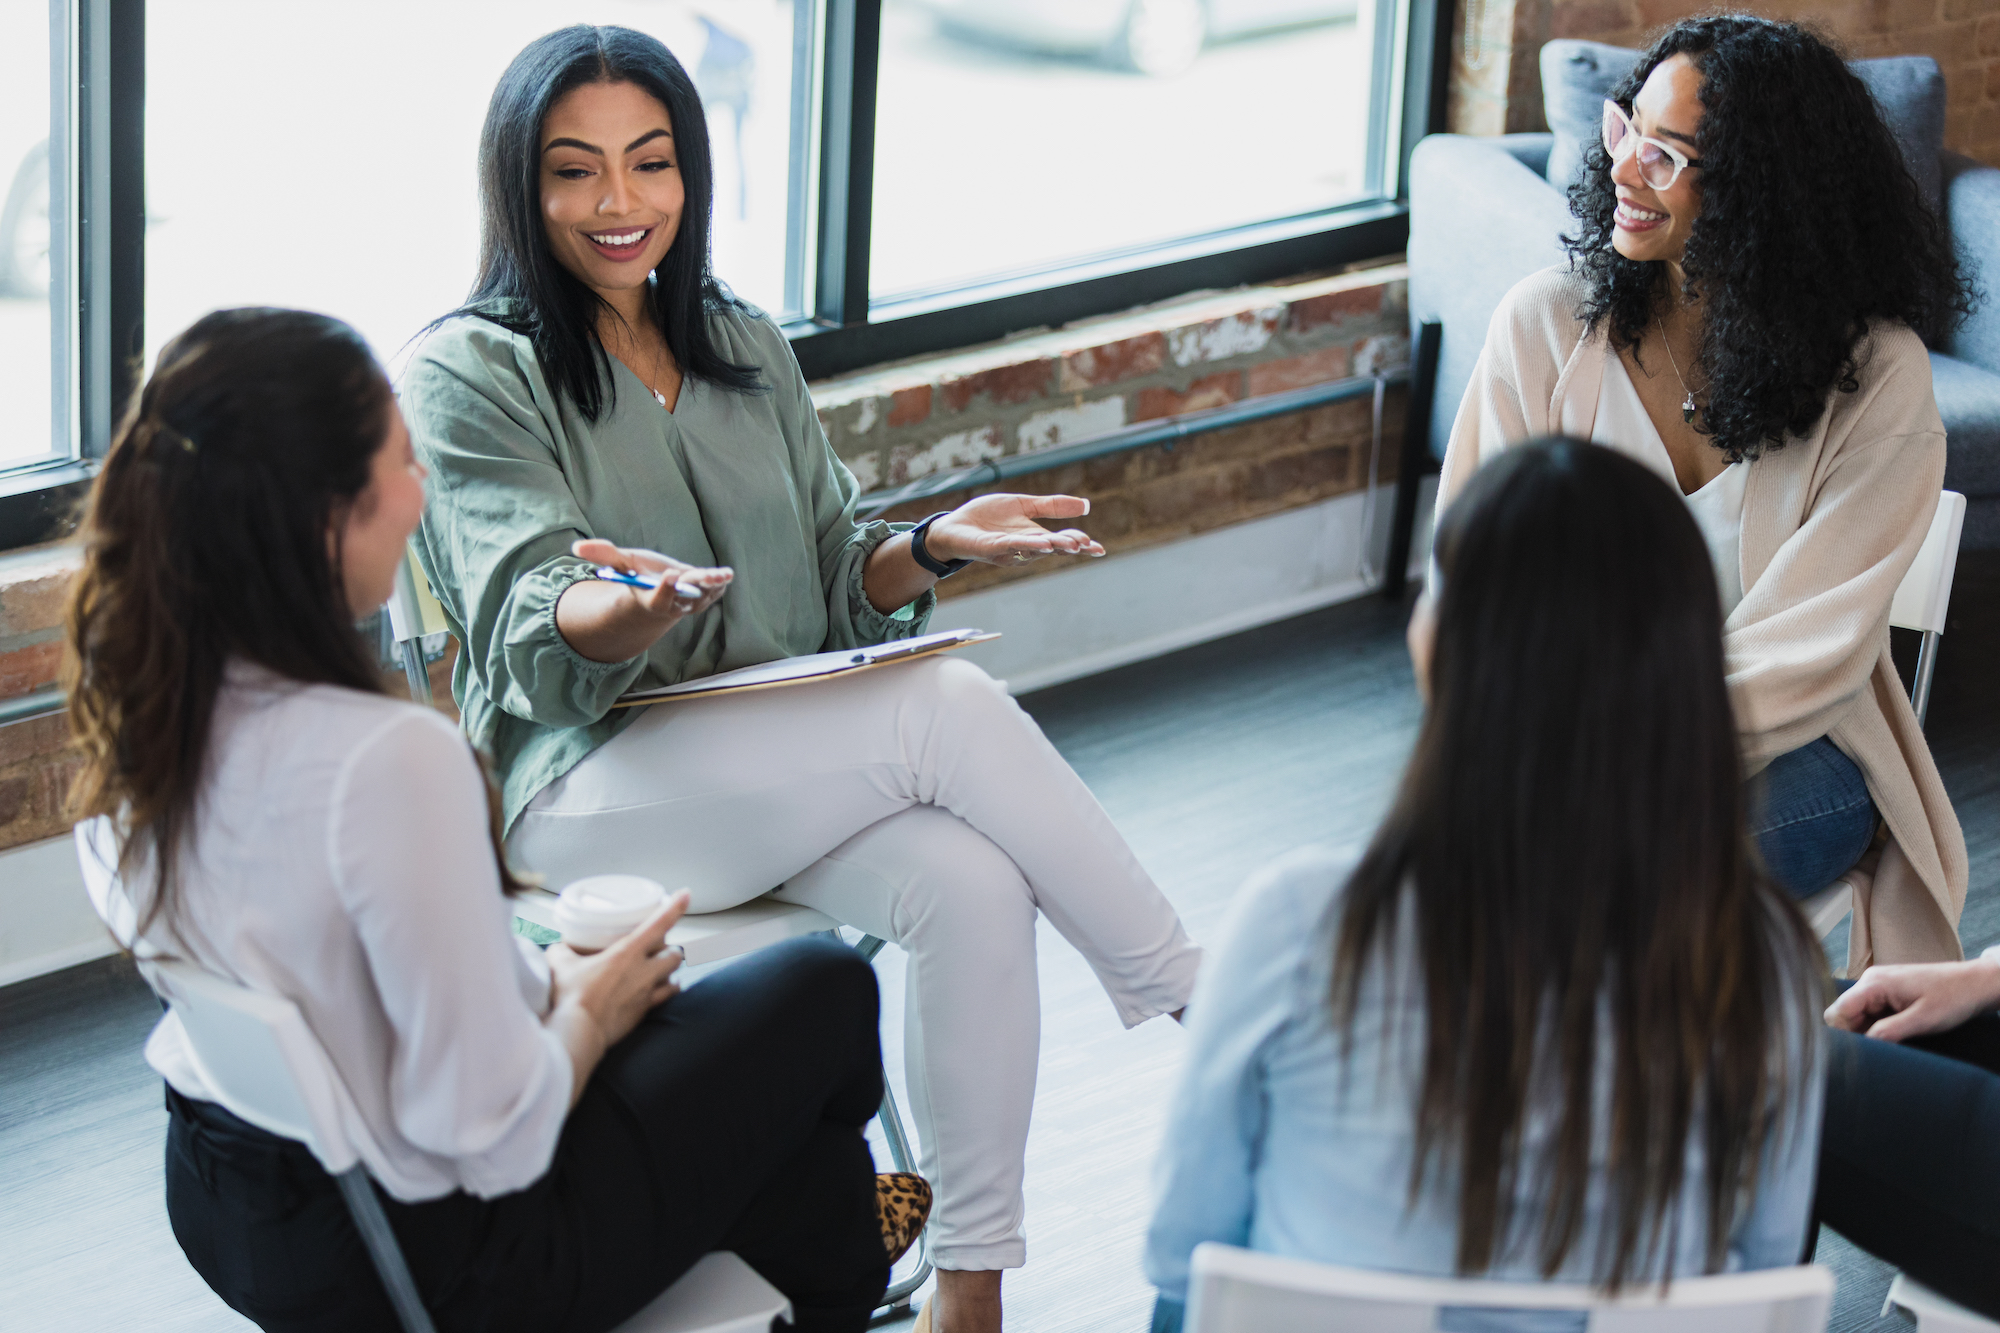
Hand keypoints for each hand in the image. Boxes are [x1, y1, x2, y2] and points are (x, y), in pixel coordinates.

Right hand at [545, 892, 690, 1094]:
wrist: (579, 1032)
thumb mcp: (559, 964)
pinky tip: (662, 991)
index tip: (685, 894)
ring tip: (663, 969)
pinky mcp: (644, 1013)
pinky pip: (665, 999)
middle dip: (671, 949)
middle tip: (660, 947)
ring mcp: (646, 993)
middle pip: (674, 954)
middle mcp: (643, 971)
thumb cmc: (571, 997)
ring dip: (671, 971)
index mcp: (626, 953)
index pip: (658, 924)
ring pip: (675, 977)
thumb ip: (562, 951)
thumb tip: (559, 948)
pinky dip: (666, 992)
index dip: (675, 908)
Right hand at [573, 538, 731, 622]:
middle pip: (686, 597)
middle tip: (706, 575)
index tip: (671, 574)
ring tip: (723, 574)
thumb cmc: (636, 578)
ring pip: (704, 595)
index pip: (660, 597)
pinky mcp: (704, 597)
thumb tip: (576, 546)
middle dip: (695, 586)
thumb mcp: (621, 565)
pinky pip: (714, 592)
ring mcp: (691, 603)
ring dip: (714, 585)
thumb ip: (604, 556)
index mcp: (652, 599)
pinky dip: (721, 583)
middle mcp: (674, 605)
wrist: (657, 594)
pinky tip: (726, 574)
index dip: (666, 588)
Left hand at [921, 493, 1105, 566]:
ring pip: (1035, 549)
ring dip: (1054, 547)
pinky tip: (1042, 543)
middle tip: (1089, 545)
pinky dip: (1028, 545)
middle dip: (1071, 547)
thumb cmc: (985, 518)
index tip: (1098, 548)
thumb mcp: (1022, 505)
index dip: (1080, 545)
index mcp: (1034, 537)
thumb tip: (1086, 505)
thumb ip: (1051, 506)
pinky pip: (1012, 546)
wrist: (953, 526)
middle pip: (1052, 548)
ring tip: (1074, 544)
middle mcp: (1024, 547)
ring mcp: (1008, 549)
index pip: (1061, 542)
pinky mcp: (991, 548)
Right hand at [1824, 956, 1999, 1041]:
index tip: (1862, 1052)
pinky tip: (1896, 1032)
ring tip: (1894, 1040)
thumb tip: (1863, 1045)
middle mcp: (1870, 980)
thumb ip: (1889, 1032)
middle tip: (1881, 1048)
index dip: (1845, 1034)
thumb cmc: (1953, 997)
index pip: (1838, 1011)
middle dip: (1856, 1033)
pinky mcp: (1886, 991)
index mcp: (1874, 983)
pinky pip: (1869, 1011)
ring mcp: (1877, 984)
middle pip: (1844, 1013)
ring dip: (1867, 1030)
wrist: (1974, 984)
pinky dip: (1876, 1025)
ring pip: (1855, 1014)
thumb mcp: (1923, 1020)